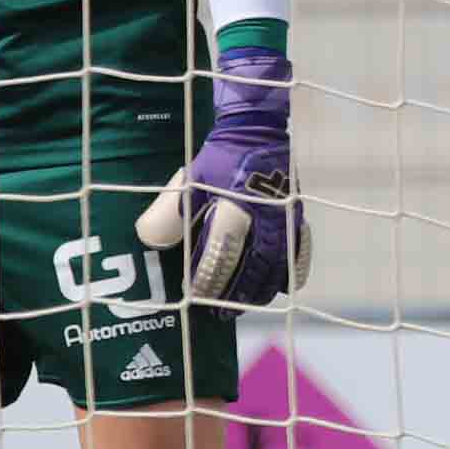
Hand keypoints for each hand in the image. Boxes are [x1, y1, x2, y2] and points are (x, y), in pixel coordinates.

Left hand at [138, 47, 305, 304]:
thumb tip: (149, 241)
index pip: (222, 251)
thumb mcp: (184, 183)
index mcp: (233, 205)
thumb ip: (167, 213)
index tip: (195, 296)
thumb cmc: (214, 163)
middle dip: (235, 293)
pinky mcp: (298, 218)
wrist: (256, 134)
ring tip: (245, 306)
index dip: (209, 277)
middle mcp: (264, 215)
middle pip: (253, 265)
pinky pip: (301, 252)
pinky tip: (281, 288)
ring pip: (279, 265)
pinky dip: (292, 273)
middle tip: (219, 314)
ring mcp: (286, 218)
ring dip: (262, 289)